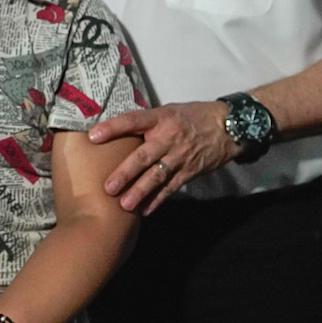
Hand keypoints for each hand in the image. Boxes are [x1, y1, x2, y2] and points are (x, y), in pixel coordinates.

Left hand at [87, 101, 238, 212]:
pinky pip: (171, 188)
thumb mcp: (168, 111)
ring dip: (140, 191)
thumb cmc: (192, 116)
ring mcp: (179, 156)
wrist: (228, 127)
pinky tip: (144, 211)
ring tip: (124, 204)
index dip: (113, 128)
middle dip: (125, 172)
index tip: (93, 136)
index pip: (133, 121)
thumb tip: (117, 131)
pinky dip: (157, 200)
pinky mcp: (189, 171)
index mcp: (160, 118)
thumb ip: (146, 122)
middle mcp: (168, 137)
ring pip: (157, 176)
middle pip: (143, 156)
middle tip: (108, 187)